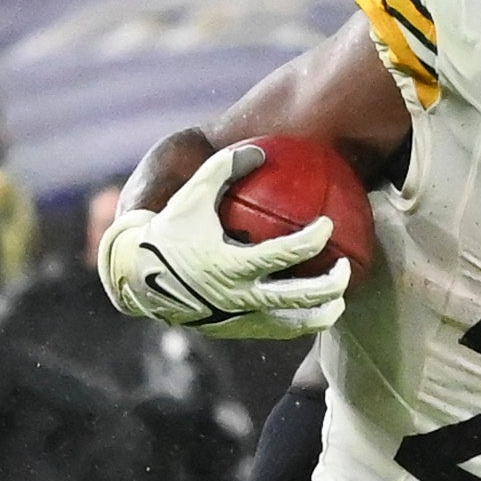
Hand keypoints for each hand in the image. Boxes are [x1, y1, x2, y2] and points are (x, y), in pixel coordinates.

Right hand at [95, 143, 351, 340]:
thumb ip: (223, 169)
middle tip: (345, 269)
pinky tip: (309, 312)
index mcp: (231, 263)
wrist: (135, 276)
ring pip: (291, 325)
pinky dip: (296, 323)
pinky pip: (273, 330)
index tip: (326, 224)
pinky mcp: (233, 330)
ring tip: (338, 304)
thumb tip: (258, 150)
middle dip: (331, 285)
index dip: (313, 238)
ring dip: (321, 316)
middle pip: (299, 297)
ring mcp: (237, 318)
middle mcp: (237, 296)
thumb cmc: (166, 229)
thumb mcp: (191, 194)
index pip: (286, 253)